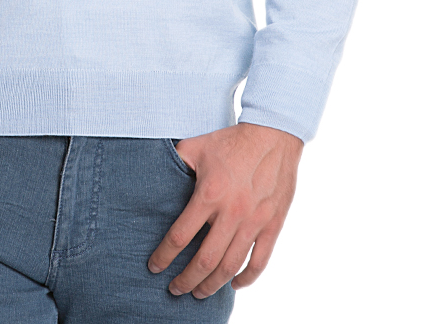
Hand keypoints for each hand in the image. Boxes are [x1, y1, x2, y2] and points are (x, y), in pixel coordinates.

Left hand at [148, 122, 302, 297]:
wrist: (273, 135)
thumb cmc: (232, 141)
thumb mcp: (197, 146)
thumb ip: (177, 162)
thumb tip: (156, 174)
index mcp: (209, 194)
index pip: (180, 236)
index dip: (164, 256)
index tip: (154, 266)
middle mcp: (232, 213)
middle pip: (204, 261)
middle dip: (186, 280)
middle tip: (174, 289)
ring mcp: (254, 222)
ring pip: (230, 267)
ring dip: (212, 285)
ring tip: (198, 293)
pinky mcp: (272, 225)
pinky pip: (259, 261)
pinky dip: (246, 279)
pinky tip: (233, 285)